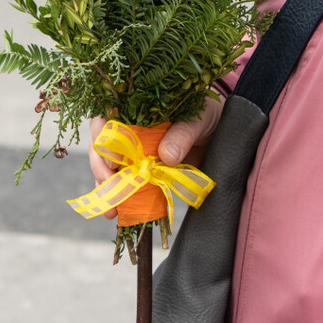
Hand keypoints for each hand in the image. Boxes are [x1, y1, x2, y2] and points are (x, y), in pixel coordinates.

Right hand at [84, 93, 226, 217]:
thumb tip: (166, 156)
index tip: (111, 160)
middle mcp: (128, 131)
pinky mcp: (145, 172)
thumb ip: (183, 133)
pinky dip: (122, 199)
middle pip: (101, 147)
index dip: (102, 139)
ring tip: (111, 209)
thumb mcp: (198, 118)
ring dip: (106, 188)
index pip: (105, 119)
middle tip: (108, 186)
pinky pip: (128, 185)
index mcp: (134, 109)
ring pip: (108, 169)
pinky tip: (119, 212)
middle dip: (100, 168)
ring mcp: (135, 153)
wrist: (222, 131)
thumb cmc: (205, 113)